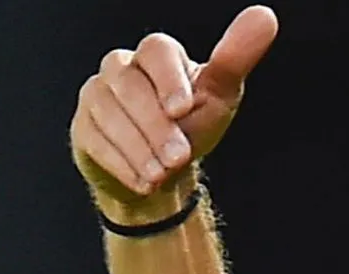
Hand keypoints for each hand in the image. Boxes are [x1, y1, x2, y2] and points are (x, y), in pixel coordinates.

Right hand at [70, 5, 278, 205]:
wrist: (163, 168)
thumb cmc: (191, 123)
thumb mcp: (219, 93)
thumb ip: (236, 57)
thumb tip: (265, 16)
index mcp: (156, 55)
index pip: (157, 52)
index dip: (169, 79)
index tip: (183, 110)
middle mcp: (121, 68)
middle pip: (130, 86)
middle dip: (155, 126)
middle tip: (178, 157)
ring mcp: (97, 96)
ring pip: (108, 113)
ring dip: (137, 148)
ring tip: (161, 174)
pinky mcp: (83, 126)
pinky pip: (94, 139)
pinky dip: (120, 163)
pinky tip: (144, 182)